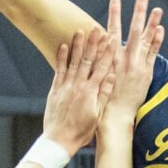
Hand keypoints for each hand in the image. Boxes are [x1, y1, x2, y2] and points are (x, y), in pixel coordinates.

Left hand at [40, 25, 116, 154]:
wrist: (59, 140)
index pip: (102, 68)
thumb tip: (112, 77)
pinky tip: (64, 46)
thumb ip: (104, 94)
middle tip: (97, 28)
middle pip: (88, 60)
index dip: (108, 52)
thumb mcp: (98, 115)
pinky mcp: (55, 89)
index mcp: (91, 92)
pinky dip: (61, 57)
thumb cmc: (81, 131)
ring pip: (73, 61)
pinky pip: (59, 69)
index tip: (112, 40)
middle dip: (93, 43)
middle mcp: (78, 85)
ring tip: (80, 30)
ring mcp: (66, 86)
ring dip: (78, 45)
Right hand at [103, 0, 163, 128]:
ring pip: (146, 39)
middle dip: (137, 12)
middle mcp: (124, 58)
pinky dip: (157, 41)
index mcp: (110, 57)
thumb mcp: (96, 73)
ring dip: (152, 22)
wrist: (113, 115)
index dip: (114, 14)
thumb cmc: (102, 97)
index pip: (112, 30)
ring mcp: (136, 64)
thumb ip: (98, 57)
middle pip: (132, 30)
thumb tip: (96, 44)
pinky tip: (161, 29)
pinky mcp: (145, 73)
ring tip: (157, 8)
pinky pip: (153, 54)